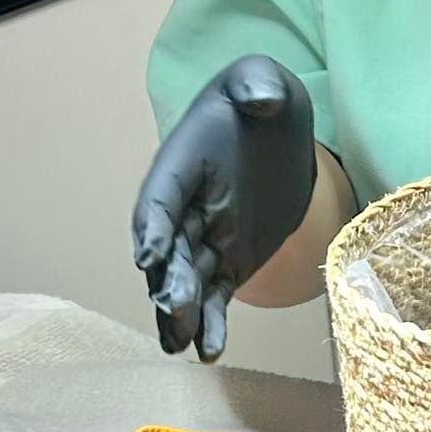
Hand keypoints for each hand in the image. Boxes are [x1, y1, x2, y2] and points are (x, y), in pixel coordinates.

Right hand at [131, 56, 315, 362]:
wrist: (280, 131)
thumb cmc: (260, 101)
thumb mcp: (259, 80)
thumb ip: (256, 86)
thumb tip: (263, 99)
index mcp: (180, 166)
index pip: (160, 198)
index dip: (153, 225)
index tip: (149, 253)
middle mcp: (185, 209)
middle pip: (169, 250)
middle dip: (169, 279)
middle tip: (174, 306)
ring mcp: (206, 239)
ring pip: (187, 282)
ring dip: (182, 312)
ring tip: (181, 344)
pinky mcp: (232, 260)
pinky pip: (218, 296)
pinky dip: (213, 324)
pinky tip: (210, 351)